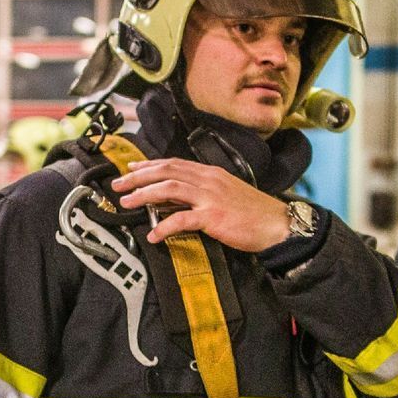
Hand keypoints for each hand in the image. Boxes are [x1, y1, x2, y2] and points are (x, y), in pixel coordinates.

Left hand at [112, 158, 292, 251]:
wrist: (278, 225)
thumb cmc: (254, 213)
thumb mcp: (228, 194)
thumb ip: (205, 192)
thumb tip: (181, 199)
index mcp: (211, 174)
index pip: (174, 163)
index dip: (149, 165)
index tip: (132, 168)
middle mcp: (208, 180)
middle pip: (166, 171)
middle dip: (138, 177)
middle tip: (119, 185)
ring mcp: (210, 197)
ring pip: (169, 189)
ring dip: (144, 195)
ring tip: (127, 204)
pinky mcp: (213, 217)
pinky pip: (182, 219)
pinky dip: (164, 226)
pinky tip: (153, 235)